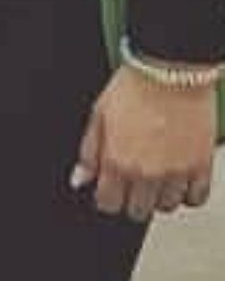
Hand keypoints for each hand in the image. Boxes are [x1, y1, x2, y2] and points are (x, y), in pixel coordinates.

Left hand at [70, 65, 216, 219]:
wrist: (171, 69)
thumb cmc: (136, 85)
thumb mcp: (99, 115)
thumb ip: (89, 153)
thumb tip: (80, 180)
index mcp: (118, 161)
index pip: (108, 204)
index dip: (108, 196)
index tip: (112, 188)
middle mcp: (147, 172)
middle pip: (138, 211)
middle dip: (133, 198)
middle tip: (135, 180)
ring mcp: (176, 171)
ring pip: (166, 206)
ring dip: (160, 195)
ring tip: (159, 173)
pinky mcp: (201, 165)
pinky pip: (196, 198)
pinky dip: (188, 193)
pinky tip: (180, 178)